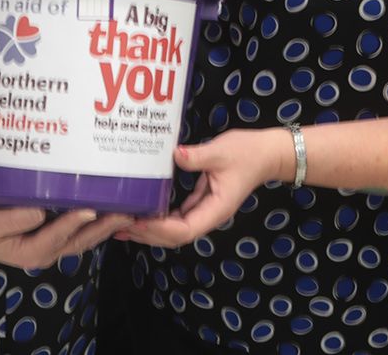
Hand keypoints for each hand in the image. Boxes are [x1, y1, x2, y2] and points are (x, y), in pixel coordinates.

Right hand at [0, 204, 128, 270]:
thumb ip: (13, 219)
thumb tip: (39, 211)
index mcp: (31, 251)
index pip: (58, 236)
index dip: (75, 223)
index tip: (92, 209)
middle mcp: (44, 252)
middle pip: (80, 241)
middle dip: (105, 227)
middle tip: (127, 212)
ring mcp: (48, 247)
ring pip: (83, 240)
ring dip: (105, 227)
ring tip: (127, 212)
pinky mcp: (49, 238)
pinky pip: (77, 234)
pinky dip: (94, 225)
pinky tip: (106, 212)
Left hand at [119, 128, 286, 247]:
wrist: (268, 153)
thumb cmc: (248, 152)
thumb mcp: (221, 151)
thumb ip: (197, 156)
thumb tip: (175, 155)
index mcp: (216, 209)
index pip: (184, 230)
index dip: (160, 229)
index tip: (138, 221)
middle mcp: (209, 215)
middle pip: (175, 236)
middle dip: (148, 234)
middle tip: (119, 225)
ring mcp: (204, 210)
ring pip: (174, 230)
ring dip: (150, 230)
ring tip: (123, 224)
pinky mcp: (201, 202)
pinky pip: (177, 217)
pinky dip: (158, 219)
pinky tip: (142, 213)